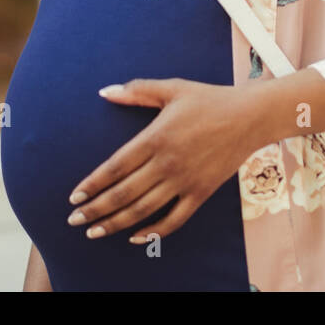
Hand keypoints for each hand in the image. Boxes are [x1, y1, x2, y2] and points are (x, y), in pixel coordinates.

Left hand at [67, 78, 261, 243]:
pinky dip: (154, 232)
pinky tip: (136, 237)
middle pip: (123, 193)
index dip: (92, 183)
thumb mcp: (172, 88)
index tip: (74, 196)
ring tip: (94, 232)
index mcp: (156, 137)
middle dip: (96, 209)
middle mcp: (167, 163)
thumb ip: (137, 91)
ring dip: (115, 223)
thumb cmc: (210, 99)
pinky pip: (174, 219)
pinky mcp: (201, 192)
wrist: (251, 116)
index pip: (115, 167)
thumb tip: (105, 92)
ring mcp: (184, 181)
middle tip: (74, 220)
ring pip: (143, 209)